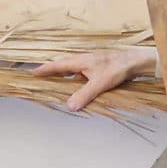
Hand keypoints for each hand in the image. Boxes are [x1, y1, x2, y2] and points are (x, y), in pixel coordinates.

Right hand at [30, 46, 157, 111]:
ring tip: (54, 86)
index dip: (44, 70)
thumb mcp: (99, 83)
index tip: (32, 73)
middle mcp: (82, 60)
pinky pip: (80, 74)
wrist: (134, 62)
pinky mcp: (96, 68)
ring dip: (63, 77)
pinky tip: (76, 88)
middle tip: (39, 79)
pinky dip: (74, 81)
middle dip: (50, 73)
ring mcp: (89, 64)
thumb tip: (69, 106)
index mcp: (79, 61)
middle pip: (61, 66)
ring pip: (71, 70)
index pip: (56, 65)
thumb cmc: (117, 69)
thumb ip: (84, 94)